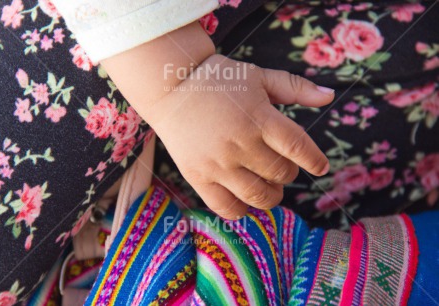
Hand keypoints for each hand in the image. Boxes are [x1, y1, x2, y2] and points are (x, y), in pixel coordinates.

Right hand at [149, 54, 333, 218]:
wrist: (170, 87)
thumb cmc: (218, 79)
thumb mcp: (259, 76)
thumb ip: (295, 87)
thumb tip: (330, 96)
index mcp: (259, 117)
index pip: (299, 148)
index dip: (315, 161)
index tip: (321, 166)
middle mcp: (241, 143)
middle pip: (282, 174)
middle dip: (288, 173)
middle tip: (281, 167)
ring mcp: (218, 164)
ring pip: (260, 196)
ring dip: (272, 195)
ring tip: (267, 185)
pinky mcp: (198, 177)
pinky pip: (228, 208)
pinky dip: (243, 210)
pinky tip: (244, 198)